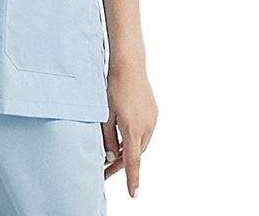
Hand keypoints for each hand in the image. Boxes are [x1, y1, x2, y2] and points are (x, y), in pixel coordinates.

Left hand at [101, 61, 157, 196]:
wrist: (129, 64)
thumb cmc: (114, 87)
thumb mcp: (105, 114)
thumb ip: (108, 138)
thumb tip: (112, 156)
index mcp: (133, 128)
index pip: (133, 161)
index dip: (132, 179)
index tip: (134, 194)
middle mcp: (146, 126)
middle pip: (136, 153)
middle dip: (122, 164)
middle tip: (105, 170)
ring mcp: (152, 119)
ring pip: (141, 142)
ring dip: (129, 149)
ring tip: (112, 153)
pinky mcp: (153, 112)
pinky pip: (145, 131)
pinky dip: (134, 137)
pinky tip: (123, 134)